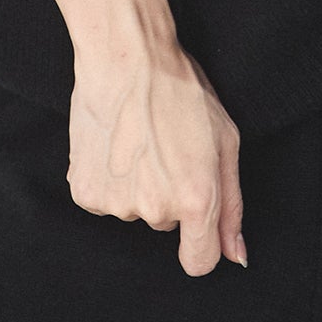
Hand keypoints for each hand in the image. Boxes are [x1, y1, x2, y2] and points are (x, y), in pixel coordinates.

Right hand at [67, 0, 245, 276]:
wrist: (125, 59)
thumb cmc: (182, 92)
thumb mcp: (226, 142)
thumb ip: (232, 207)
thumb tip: (236, 255)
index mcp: (196, 200)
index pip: (199, 263)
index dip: (202, 244)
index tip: (198, 221)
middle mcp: (155, 210)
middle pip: (168, 225)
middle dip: (172, 195)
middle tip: (168, 149)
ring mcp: (116, 203)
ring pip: (136, 210)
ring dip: (139, 185)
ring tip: (140, 140)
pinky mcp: (85, 192)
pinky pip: (105, 200)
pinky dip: (110, 180)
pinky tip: (116, 145)